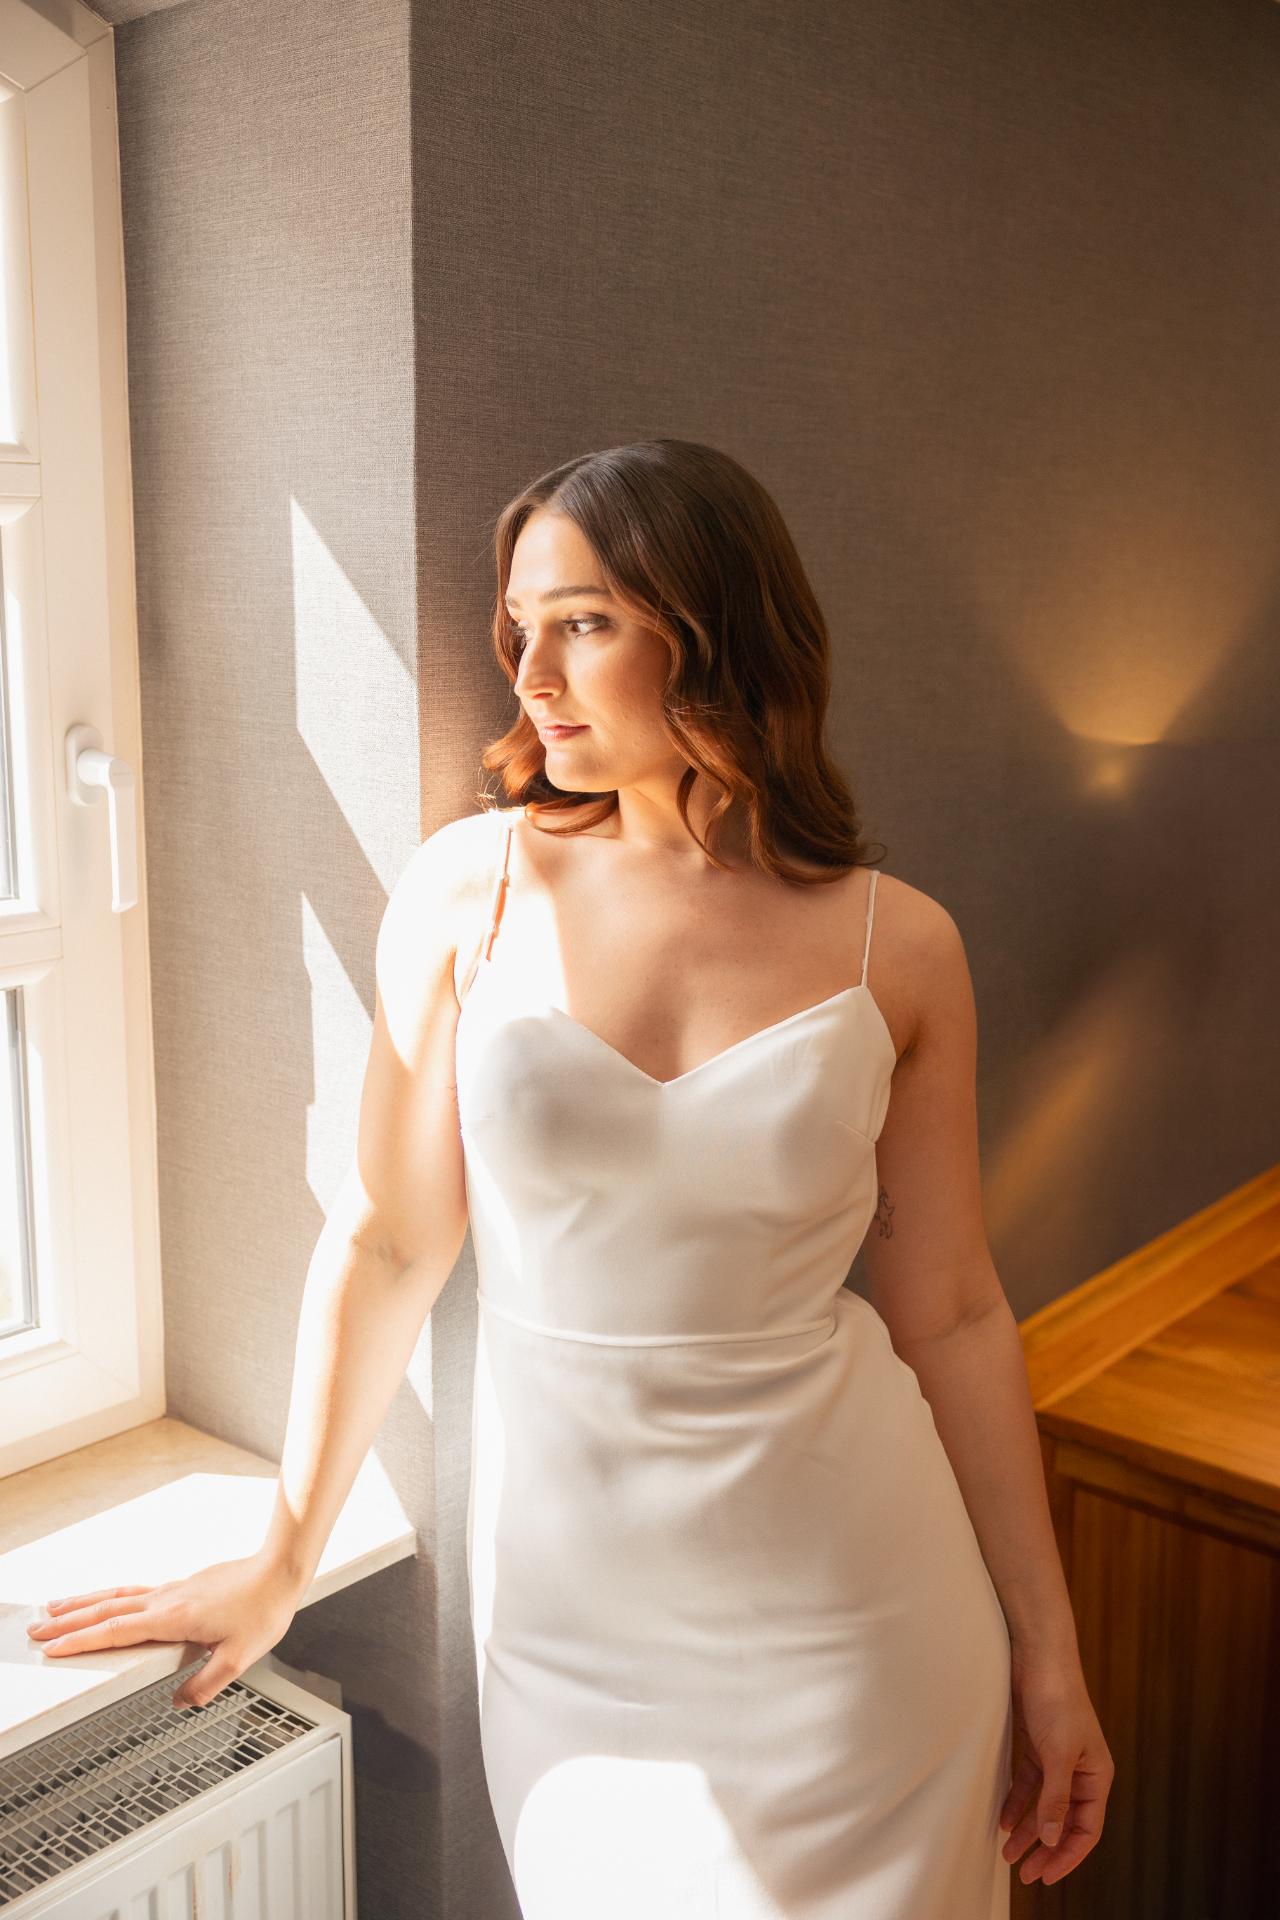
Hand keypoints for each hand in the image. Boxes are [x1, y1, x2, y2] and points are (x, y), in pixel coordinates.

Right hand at [25, 1551, 306, 1709]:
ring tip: (55, 1608)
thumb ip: (205, 1684)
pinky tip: (108, 1600)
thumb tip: (178, 1702)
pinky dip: (111, 1596)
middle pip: (105, 1610)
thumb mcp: (239, 1659)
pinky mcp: (182, 1586)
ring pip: (117, 1595)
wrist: (279, 1569)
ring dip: (83, 1603)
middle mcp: (166, 1600)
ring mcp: (173, 1590)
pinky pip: (135, 1591)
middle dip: (68, 1622)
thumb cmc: (263, 1608)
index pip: (115, 1632)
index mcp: (172, 1619)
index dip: (81, 1642)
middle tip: (36, 1631)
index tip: (53, 1649)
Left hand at [999, 1639, 1113, 1886]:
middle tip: (1023, 1873)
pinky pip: (1028, 1785)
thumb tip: (1050, 1839)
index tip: (1045, 1875)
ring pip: (1043, 1806)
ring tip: (1007, 1854)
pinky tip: (1002, 1820)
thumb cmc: (1057, 1700)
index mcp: (1097, 1776)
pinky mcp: (1037, 1747)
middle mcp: (1080, 1772)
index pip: (1086, 1829)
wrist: (1039, 1655)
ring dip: (1027, 1830)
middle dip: (1045, 1849)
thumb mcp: (1057, 1754)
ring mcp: (1058, 1760)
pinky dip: (1016, 1803)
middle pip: (1064, 1822)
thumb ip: (1054, 1798)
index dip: (1067, 1855)